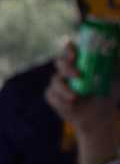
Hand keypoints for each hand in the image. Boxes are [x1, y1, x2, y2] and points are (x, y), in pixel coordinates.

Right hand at [48, 41, 119, 163]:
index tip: (74, 54)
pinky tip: (70, 105)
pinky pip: (51, 96)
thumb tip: (118, 53)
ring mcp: (59, 84)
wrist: (100, 115)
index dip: (69, 49)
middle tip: (78, 75)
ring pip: (55, 81)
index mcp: (80, 62)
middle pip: (60, 63)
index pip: (71, 50)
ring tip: (74, 98)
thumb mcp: (117, 77)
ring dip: (63, 89)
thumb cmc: (109, 93)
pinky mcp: (54, 97)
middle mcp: (67, 71)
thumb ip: (116, 65)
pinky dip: (60, 101)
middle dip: (67, 68)